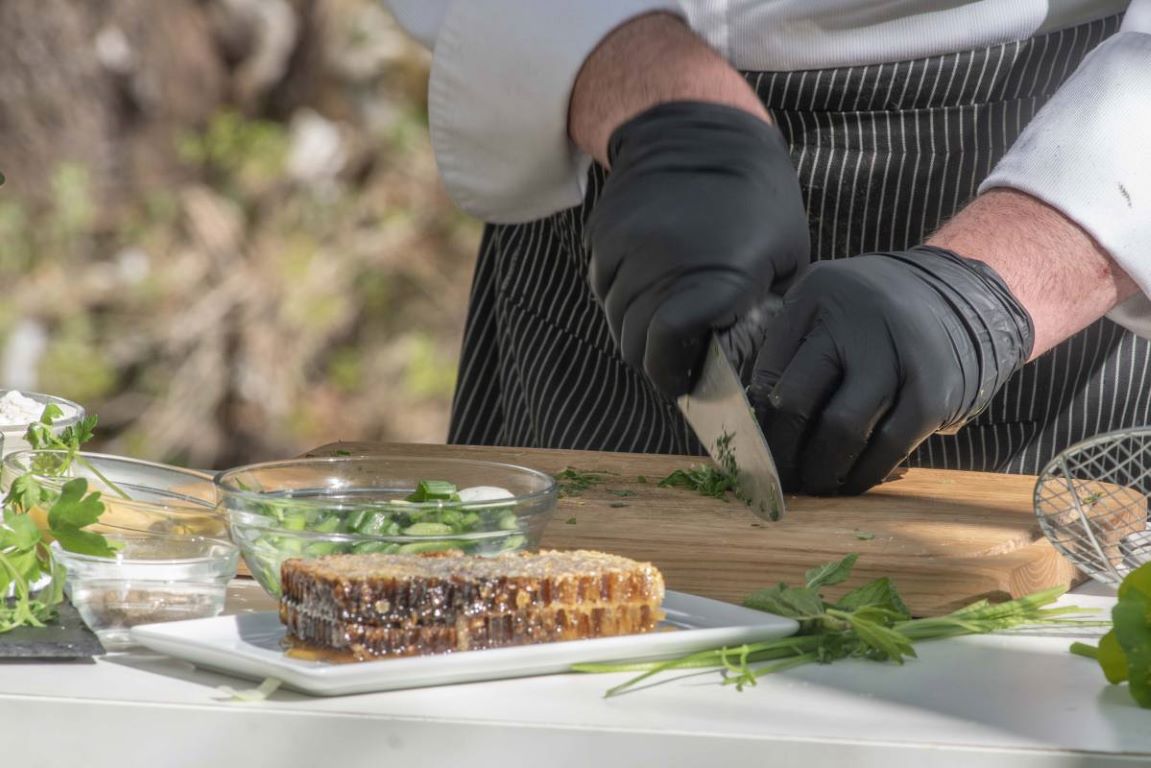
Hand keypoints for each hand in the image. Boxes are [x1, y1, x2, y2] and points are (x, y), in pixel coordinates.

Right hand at [585, 101, 809, 397]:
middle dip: (653, 356)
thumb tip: (739, 362)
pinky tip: (649, 277)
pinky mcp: (604, 235)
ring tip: (664, 309)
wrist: (701, 129)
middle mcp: (664, 266)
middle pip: (634, 342)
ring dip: (635, 324)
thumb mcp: (785, 259)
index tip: (683, 381)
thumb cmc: (757, 198)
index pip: (667, 351)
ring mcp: (627, 249)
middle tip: (674, 351)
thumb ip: (760, 314)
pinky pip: (602, 286)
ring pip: (614, 317)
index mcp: (717, 278)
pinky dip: (620, 293)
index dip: (672, 375)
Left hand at [749, 246, 1033, 494]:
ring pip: (844, 430)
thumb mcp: (825, 304)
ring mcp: (900, 357)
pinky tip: (851, 481)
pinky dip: (865, 472)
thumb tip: (754, 416)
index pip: (771, 370)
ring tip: (812, 485)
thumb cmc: (875, 312)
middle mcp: (858, 321)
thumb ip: (790, 347)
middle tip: (777, 476)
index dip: (758, 420)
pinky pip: (889, 446)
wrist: (965, 295)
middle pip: (802, 402)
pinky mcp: (933, 393)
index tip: (754, 448)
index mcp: (819, 295)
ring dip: (821, 469)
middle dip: (782, 451)